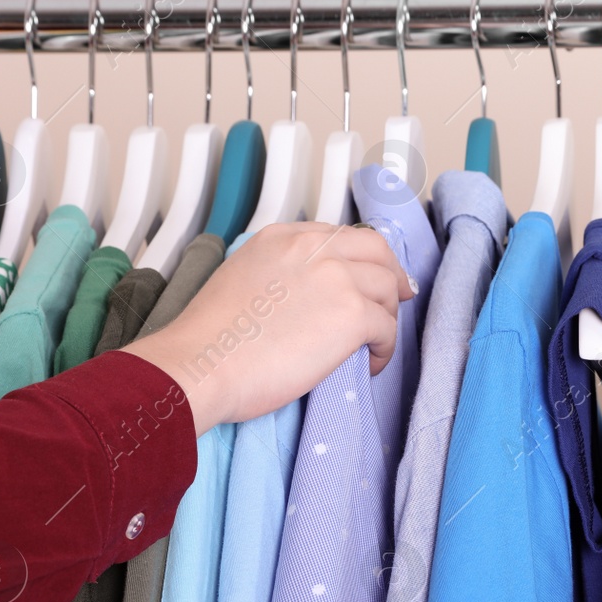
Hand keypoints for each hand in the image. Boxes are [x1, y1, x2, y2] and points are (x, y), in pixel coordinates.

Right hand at [123, 222, 413, 433]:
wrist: (202, 363)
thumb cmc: (210, 338)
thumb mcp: (241, 277)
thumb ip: (280, 273)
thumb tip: (305, 295)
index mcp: (284, 237)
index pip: (340, 236)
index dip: (363, 257)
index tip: (371, 275)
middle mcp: (314, 248)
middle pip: (377, 251)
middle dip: (392, 275)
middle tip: (399, 299)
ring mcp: (337, 278)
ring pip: (388, 288)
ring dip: (387, 317)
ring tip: (372, 345)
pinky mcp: (352, 315)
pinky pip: (388, 328)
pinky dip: (384, 349)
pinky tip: (369, 365)